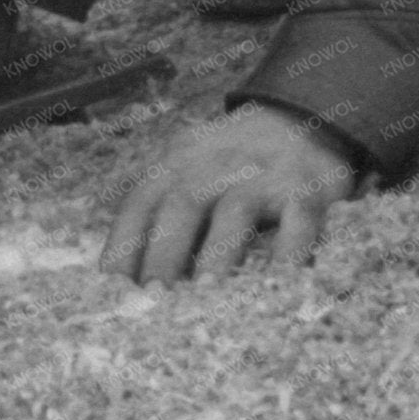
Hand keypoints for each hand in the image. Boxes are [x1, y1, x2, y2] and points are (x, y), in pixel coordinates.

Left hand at [101, 103, 359, 284]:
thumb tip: (138, 284)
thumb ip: (167, 217)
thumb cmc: (233, 165)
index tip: (112, 292)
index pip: (139, 206)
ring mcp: (262, 175)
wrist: (302, 117)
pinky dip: (289, 254)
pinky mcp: (306, 188)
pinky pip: (298, 222)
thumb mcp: (191, 174)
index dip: (122, 248)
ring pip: (235, 211)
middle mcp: (214, 166)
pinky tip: (280, 287)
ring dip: (219, 255)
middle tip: (154, 302)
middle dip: (163, 255)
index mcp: (175, 165)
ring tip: (207, 298)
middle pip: (181, 206)